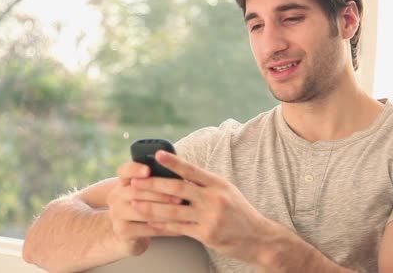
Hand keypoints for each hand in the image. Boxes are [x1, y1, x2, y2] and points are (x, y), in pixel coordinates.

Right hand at [107, 161, 180, 254]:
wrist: (129, 231)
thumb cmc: (146, 204)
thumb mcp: (147, 191)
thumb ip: (157, 180)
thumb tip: (178, 173)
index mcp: (123, 181)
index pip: (125, 171)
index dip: (135, 169)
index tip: (148, 170)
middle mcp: (116, 195)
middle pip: (136, 192)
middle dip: (160, 194)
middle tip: (180, 197)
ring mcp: (117, 213)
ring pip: (142, 211)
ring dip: (164, 212)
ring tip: (182, 212)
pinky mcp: (122, 230)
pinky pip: (145, 229)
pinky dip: (164, 227)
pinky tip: (179, 226)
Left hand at [129, 150, 274, 264]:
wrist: (258, 238)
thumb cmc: (240, 212)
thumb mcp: (226, 191)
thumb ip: (205, 183)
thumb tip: (180, 173)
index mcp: (218, 184)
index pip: (192, 170)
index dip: (174, 162)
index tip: (157, 154)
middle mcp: (213, 199)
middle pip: (177, 189)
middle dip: (152, 185)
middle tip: (134, 182)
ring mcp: (209, 217)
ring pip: (173, 211)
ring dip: (150, 207)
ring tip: (133, 202)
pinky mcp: (206, 234)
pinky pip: (178, 229)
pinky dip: (161, 225)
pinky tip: (148, 222)